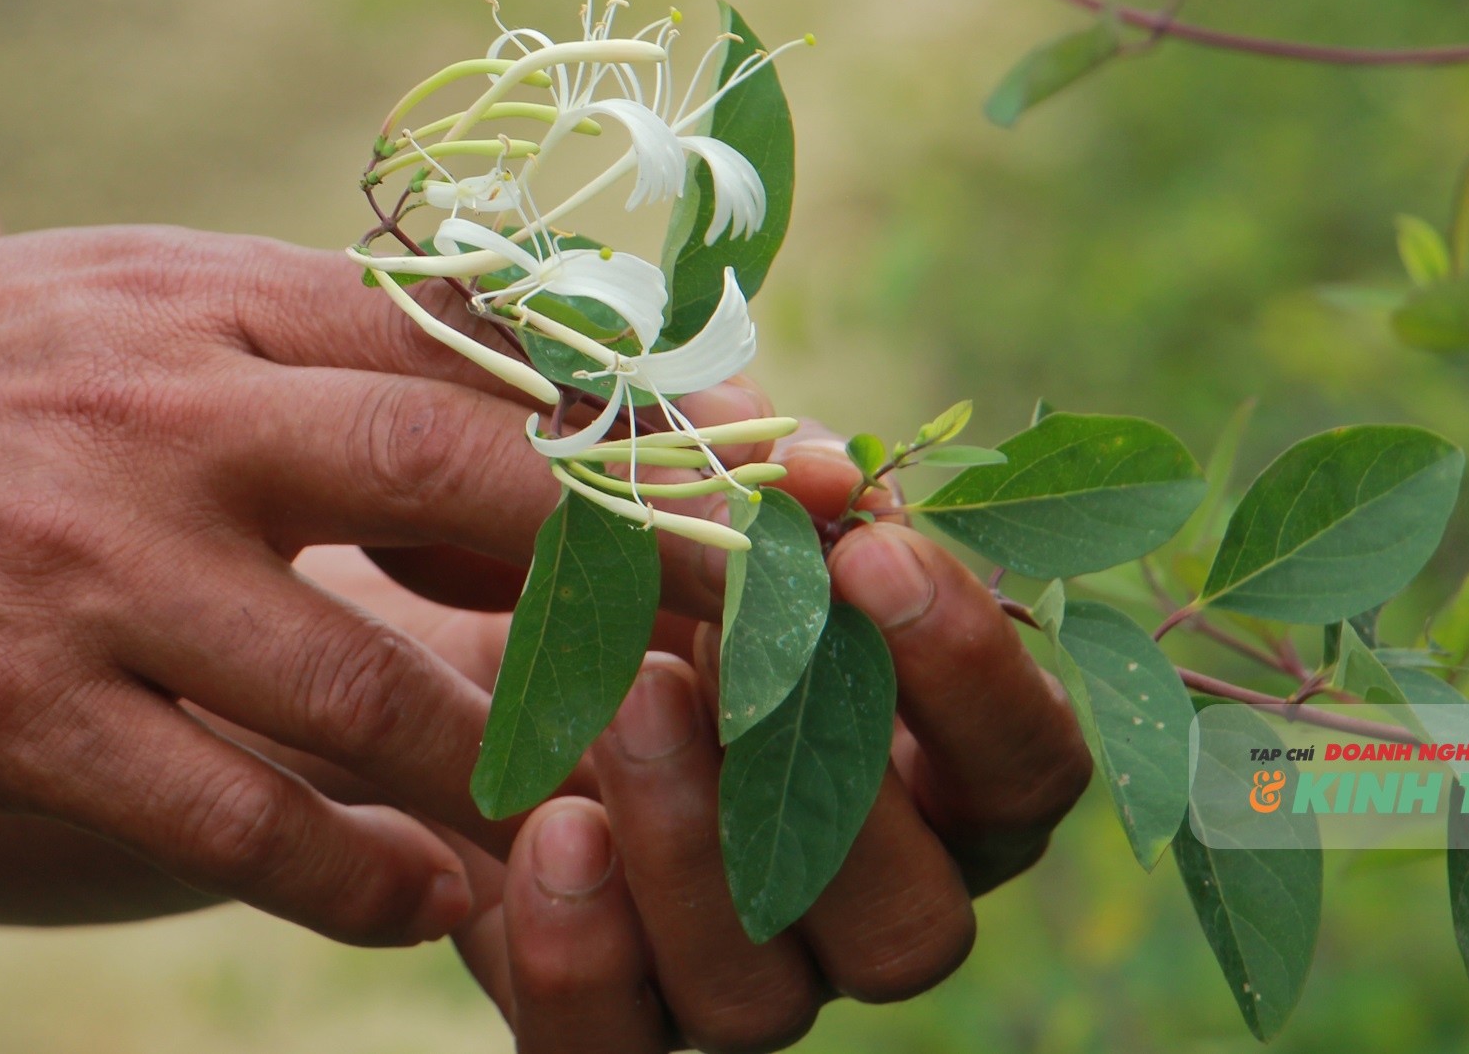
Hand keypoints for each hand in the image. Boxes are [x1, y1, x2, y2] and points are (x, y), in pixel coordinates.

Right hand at [0, 228, 748, 945]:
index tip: (778, 463)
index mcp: (205, 297)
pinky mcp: (6, 707)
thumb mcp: (120, 290)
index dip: (641, 406)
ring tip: (620, 816)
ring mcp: (88, 566)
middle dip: (644, 562)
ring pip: (363, 680)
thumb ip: (301, 328)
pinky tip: (425, 903)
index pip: (472, 341)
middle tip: (781, 642)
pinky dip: (349, 870)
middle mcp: (167, 415)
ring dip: (513, 759)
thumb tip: (502, 367)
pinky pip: (225, 814)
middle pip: (463, 477)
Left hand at [308, 437, 1090, 1049]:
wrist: (441, 648)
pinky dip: (582, 952)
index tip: (867, 550)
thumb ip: (764, 493)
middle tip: (715, 641)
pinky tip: (548, 831)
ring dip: (690, 844)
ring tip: (616, 700)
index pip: (1027, 767)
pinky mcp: (608, 1024)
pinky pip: (613, 1052)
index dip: (971, 669)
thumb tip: (827, 472)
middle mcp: (854, 903)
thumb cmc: (610, 558)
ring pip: (765, 998)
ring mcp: (734, 982)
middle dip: (825, 791)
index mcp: (926, 777)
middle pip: (917, 923)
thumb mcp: (684, 506)